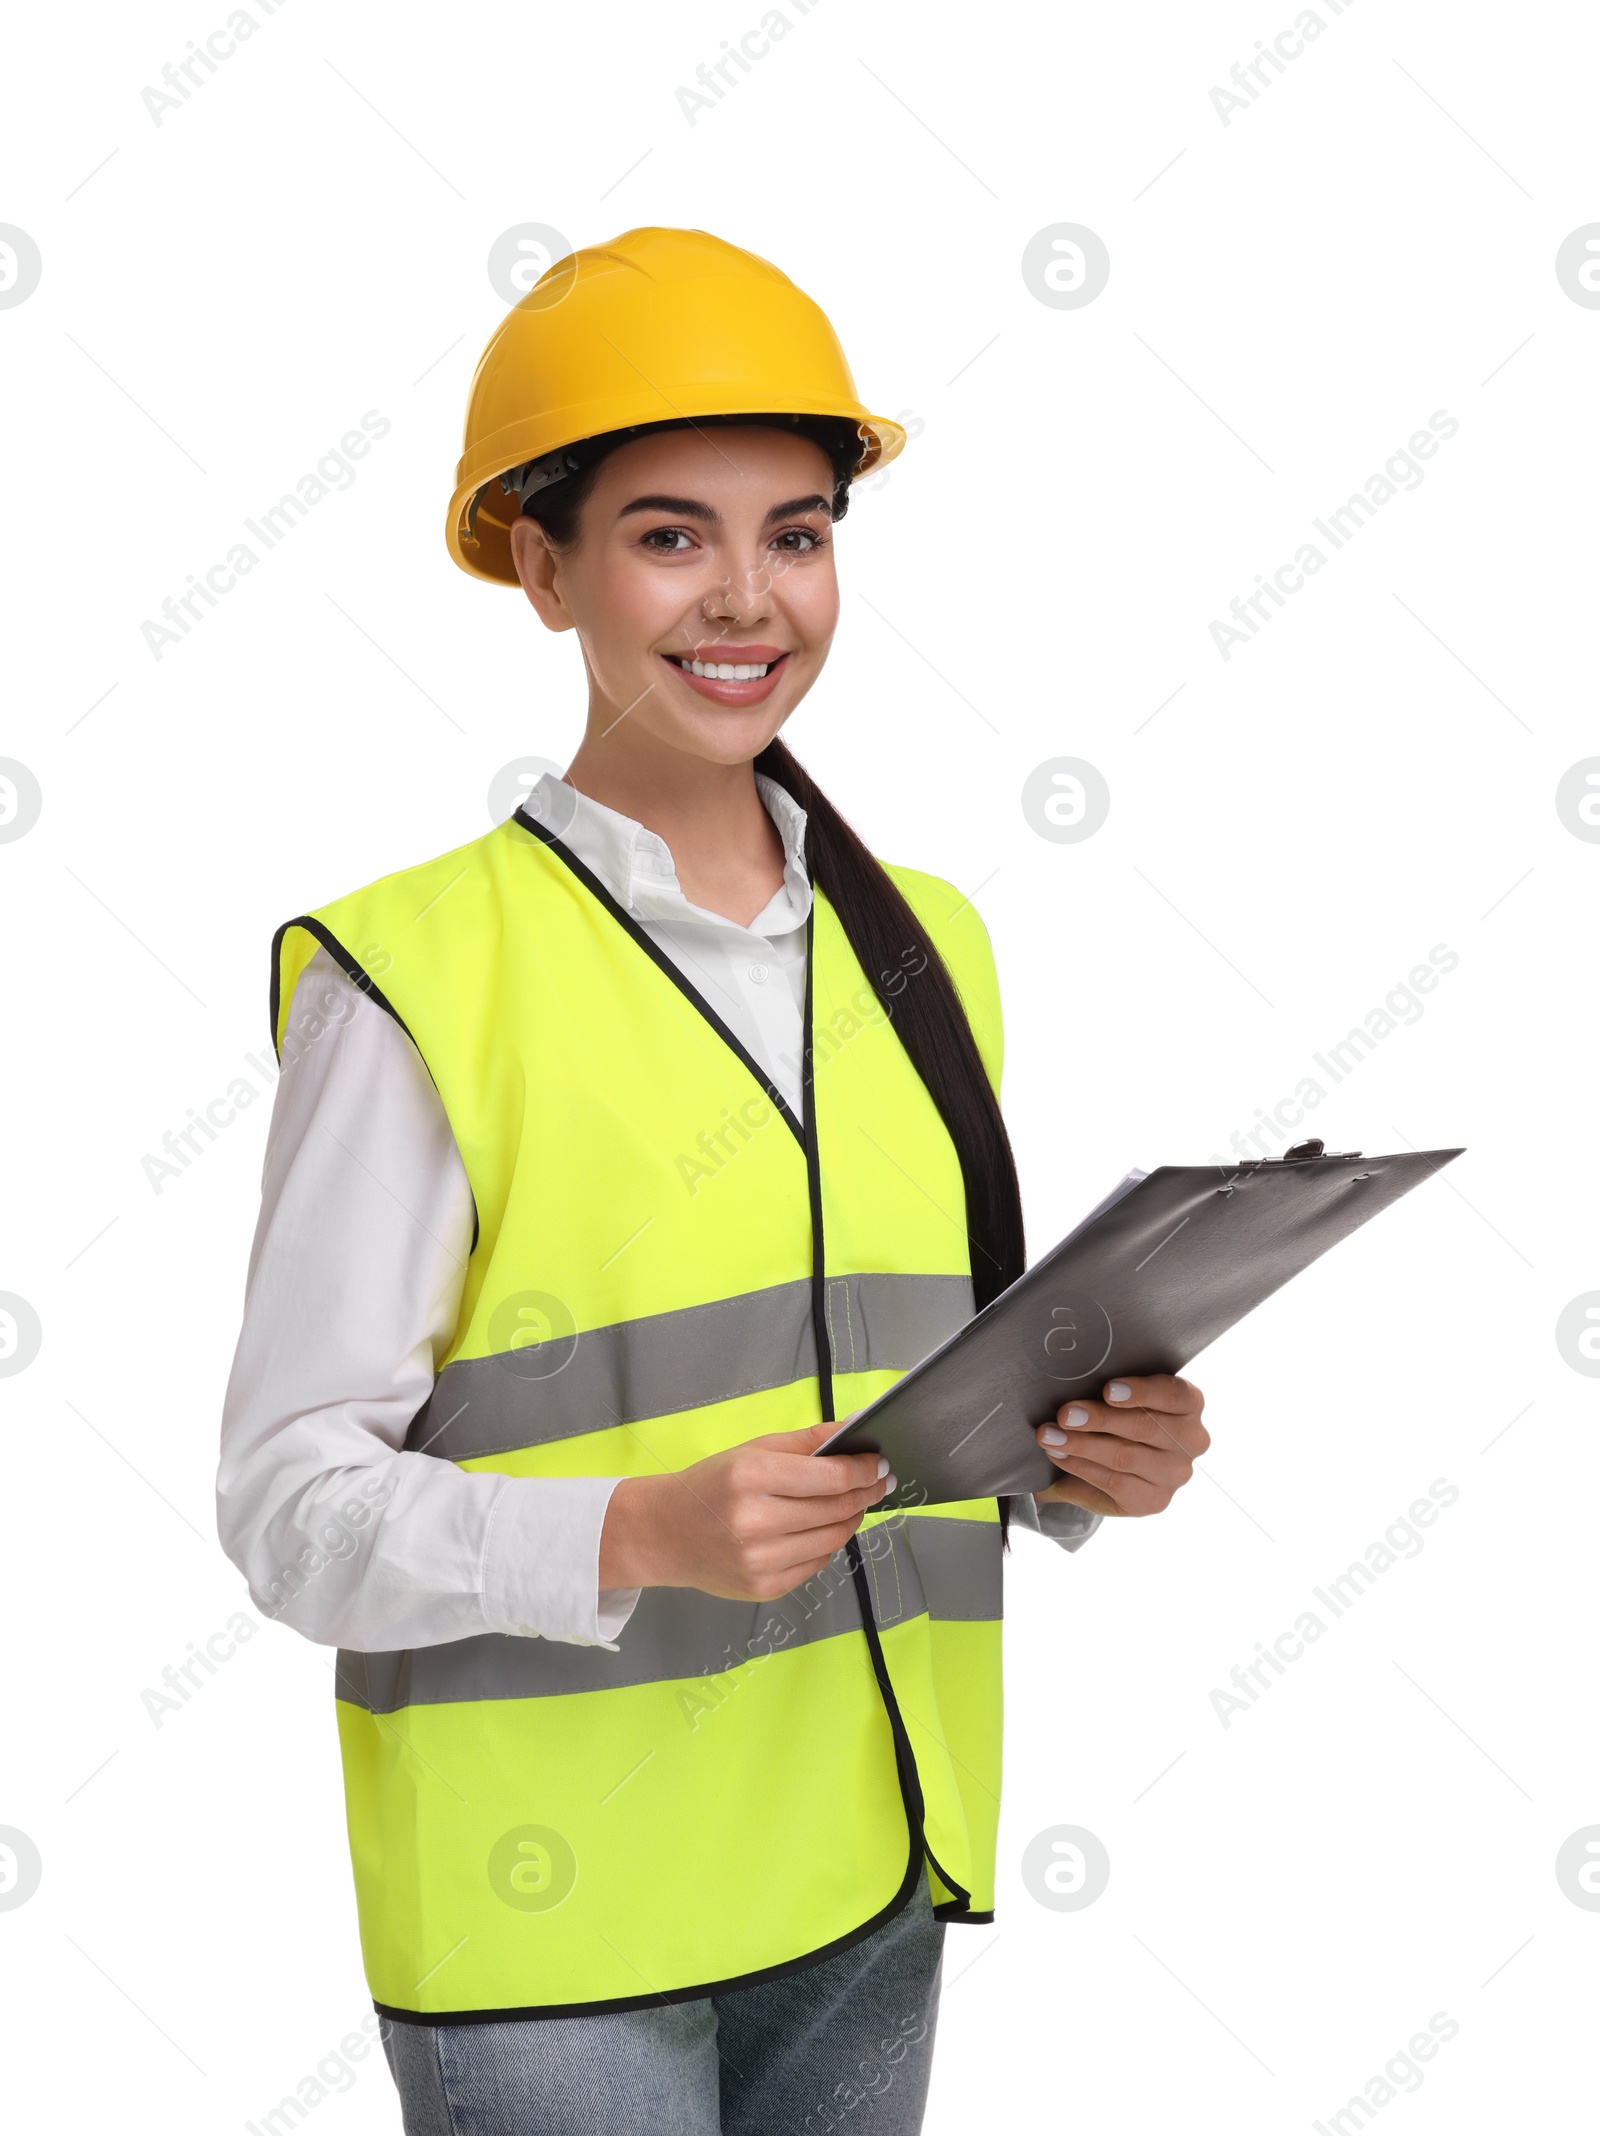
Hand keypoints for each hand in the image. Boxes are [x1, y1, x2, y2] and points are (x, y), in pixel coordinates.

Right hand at [598, 1421, 894, 1600]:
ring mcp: (761, 1560)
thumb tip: (855, 1429)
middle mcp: (757, 1521)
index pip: (832, 1476)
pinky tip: (820, 1529)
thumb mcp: (753, 1450)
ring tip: (852, 1504)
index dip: (865, 1470)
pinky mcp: (764, 1587)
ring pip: (834, 1538)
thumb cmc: (710, 1485)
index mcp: (752, 1477)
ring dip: (851, 1519)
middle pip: (838, 1508)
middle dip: (865, 1493)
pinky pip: (816, 1563)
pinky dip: (826, 1544)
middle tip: (877, 1482)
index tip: (880, 1464)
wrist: (663, 1533)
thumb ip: (807, 1441)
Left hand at [1034, 1374, 1207, 1517]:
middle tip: (1065, 1414)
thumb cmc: (1116, 1418)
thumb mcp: (1119, 1399)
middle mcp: (1192, 1440)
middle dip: (1099, 1418)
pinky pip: (1113, 1481)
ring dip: (1082, 1444)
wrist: (1109, 1466)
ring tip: (1050, 1436)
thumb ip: (1110, 1390)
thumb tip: (1067, 1376)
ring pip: (1125, 1456)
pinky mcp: (1155, 1501)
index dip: (1142, 1391)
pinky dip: (1081, 1466)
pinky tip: (1059, 1455)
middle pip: (1144, 1426)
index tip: (1107, 1390)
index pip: (1174, 1394)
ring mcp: (1175, 1474)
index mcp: (1189, 1404)